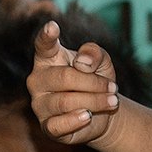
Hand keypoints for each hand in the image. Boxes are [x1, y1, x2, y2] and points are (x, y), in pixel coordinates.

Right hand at [26, 20, 117, 144]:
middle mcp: (38, 80)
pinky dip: (76, 120)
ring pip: (65, 102)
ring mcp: (40, 104)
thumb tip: (81, 63)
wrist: (104, 113)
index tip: (53, 26)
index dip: (47, 36)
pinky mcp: (47, 126)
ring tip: (111, 101)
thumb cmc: (96, 81)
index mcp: (48, 59)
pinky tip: (88, 116)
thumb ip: (94, 53)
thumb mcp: (102, 62)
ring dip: (94, 101)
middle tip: (113, 87)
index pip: (43, 45)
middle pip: (65, 77)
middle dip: (94, 83)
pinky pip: (58, 124)